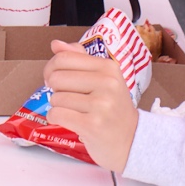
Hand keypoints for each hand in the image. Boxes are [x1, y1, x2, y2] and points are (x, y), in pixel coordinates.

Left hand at [41, 41, 139, 172]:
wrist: (132, 140)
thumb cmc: (113, 109)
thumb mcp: (103, 79)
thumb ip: (79, 59)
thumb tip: (56, 44)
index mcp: (109, 67)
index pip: (64, 58)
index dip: (51, 68)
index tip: (55, 78)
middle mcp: (107, 83)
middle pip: (56, 78)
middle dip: (55, 90)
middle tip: (67, 98)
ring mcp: (101, 105)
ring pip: (56, 98)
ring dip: (58, 107)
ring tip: (75, 112)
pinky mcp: (92, 125)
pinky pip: (57, 114)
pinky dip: (55, 118)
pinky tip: (69, 121)